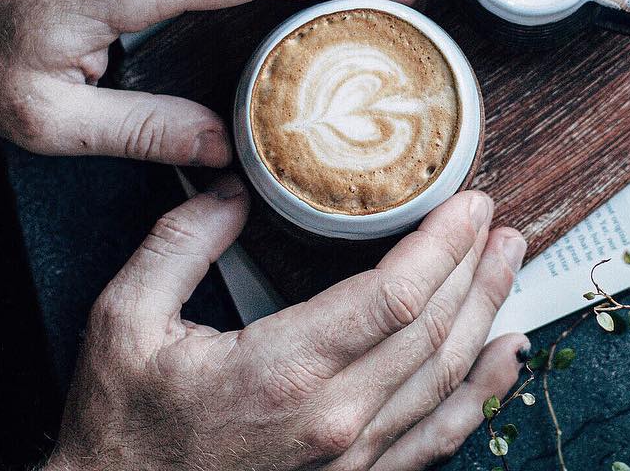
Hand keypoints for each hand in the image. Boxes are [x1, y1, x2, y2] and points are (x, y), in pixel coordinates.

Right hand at [47, 182, 527, 470]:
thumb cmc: (121, 429)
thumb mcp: (124, 322)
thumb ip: (180, 243)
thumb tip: (233, 187)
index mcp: (284, 371)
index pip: (396, 296)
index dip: (444, 244)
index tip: (469, 203)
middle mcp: (334, 420)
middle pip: (434, 332)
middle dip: (475, 268)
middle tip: (499, 222)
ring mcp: (351, 462)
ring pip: (445, 381)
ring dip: (486, 316)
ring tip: (509, 265)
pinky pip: (437, 437)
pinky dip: (480, 392)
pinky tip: (506, 357)